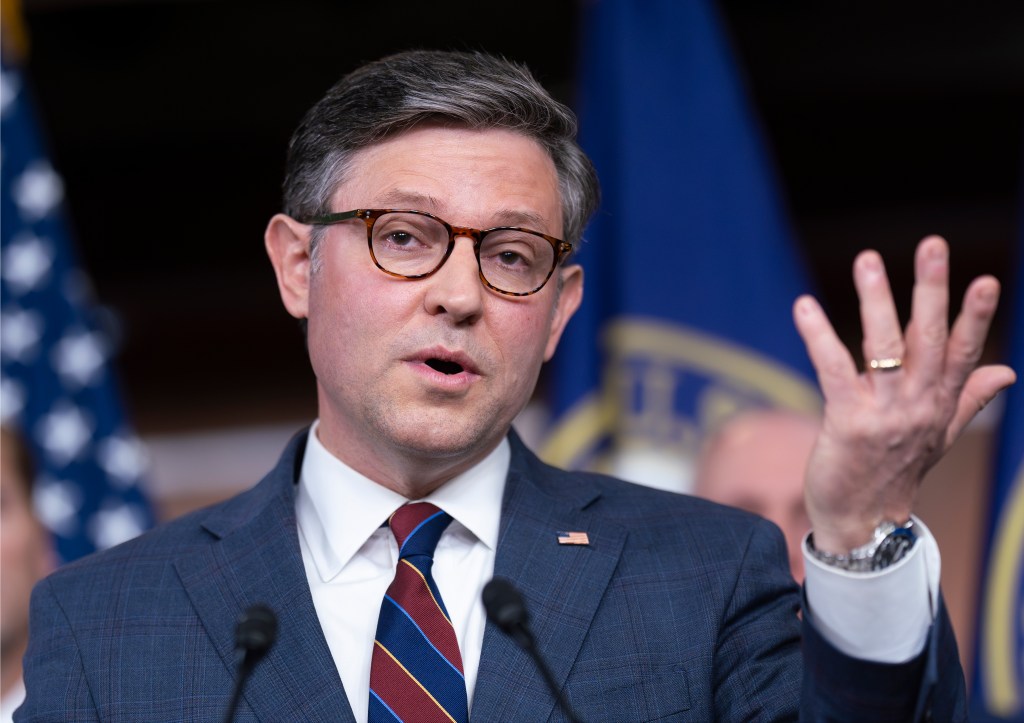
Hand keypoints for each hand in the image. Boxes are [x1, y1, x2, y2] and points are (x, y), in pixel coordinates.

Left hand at [793, 235, 1015, 552]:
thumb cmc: (895, 473)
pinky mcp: (848, 423)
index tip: (987, 279)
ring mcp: (884, 414)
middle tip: (932, 245)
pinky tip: (804, 305)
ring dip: (876, 301)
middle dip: (931, 290)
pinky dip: (819, 336)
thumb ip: (969, 398)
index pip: (963, 352)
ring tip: (868, 260)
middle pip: (928, 338)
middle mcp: (918, 404)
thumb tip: (1008, 371)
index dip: (976, 315)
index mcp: (939, 402)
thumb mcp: (938, 435)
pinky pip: (833, 371)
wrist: (862, 524)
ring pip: (884, 348)